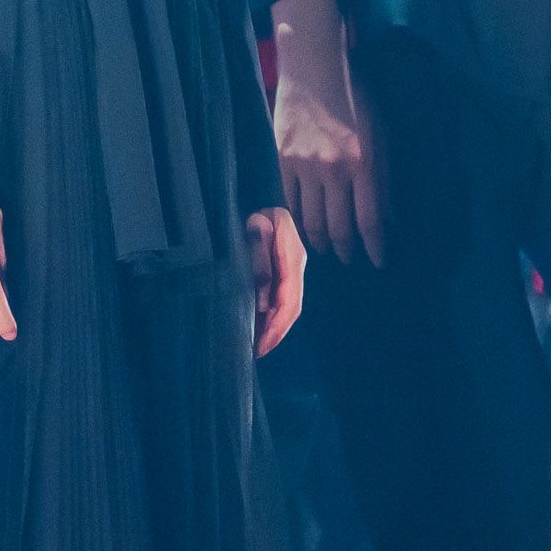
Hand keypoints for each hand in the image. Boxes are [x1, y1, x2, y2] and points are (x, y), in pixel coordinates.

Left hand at [247, 206, 307, 355]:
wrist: (260, 197)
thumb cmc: (255, 211)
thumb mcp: (256, 225)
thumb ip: (259, 251)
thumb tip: (263, 289)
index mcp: (292, 256)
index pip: (289, 300)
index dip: (276, 325)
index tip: (261, 344)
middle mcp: (295, 266)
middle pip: (290, 308)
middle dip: (275, 333)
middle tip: (256, 352)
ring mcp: (291, 270)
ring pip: (286, 306)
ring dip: (272, 328)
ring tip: (256, 347)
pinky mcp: (282, 272)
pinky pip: (279, 299)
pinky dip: (269, 317)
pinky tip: (258, 330)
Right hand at [269, 0, 385, 264]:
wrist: (314, 69)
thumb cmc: (355, 97)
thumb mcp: (381, 135)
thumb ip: (384, 178)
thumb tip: (389, 216)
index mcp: (364, 164)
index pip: (370, 220)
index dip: (375, 246)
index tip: (378, 262)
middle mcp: (334, 171)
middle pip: (338, 227)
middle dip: (345, 250)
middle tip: (348, 260)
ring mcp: (305, 167)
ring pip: (311, 219)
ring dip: (320, 241)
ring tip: (325, 250)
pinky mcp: (282, 160)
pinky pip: (289, 200)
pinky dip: (297, 219)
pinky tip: (303, 226)